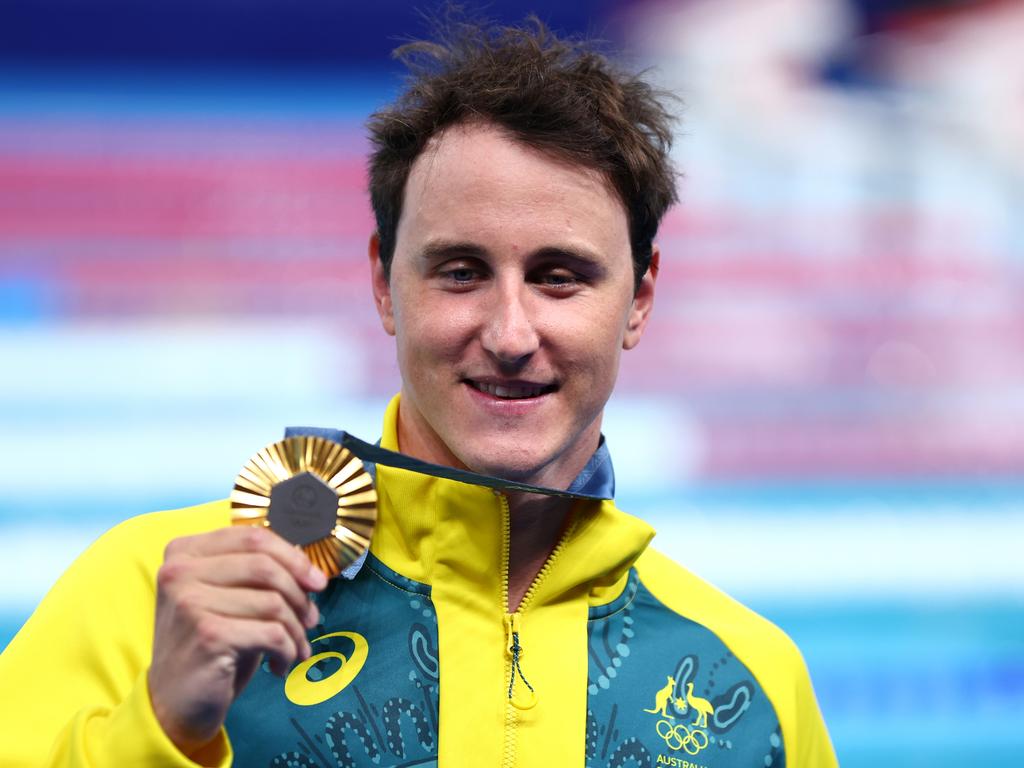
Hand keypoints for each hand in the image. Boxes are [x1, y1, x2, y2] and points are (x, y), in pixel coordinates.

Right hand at [148, 526, 327, 757]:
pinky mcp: (208, 635)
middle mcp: (180, 572)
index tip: (316, 581)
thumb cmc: (210, 645)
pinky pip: (272, 633)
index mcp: (184, 552)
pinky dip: (287, 650)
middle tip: (311, 619)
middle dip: (299, 594)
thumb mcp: (228, 598)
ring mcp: (190, 602)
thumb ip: (257, 572)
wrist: (173, 703)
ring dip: (296, 629)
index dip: (293, 557)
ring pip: (273, 602)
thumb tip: (308, 565)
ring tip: (295, 648)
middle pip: (265, 565)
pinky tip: (279, 665)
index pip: (253, 536)